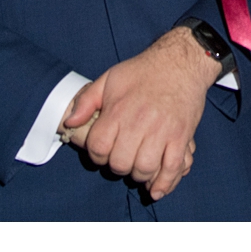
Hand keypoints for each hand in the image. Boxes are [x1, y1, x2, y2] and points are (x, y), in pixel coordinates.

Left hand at [60, 26, 218, 197]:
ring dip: (139, 174)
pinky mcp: (180, 136)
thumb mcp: (109, 78)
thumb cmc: (143, 71)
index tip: (104, 150)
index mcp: (118, 110)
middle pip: (120, 163)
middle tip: (123, 158)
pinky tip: (156, 189)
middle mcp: (139, 122)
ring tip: (139, 167)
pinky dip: (164, 183)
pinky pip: (171, 167)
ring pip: (144, 169)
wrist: (180, 61)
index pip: (98, 148)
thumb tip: (69, 123)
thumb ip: (86, 101)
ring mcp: (162, 131)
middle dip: (118, 166)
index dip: (97, 155)